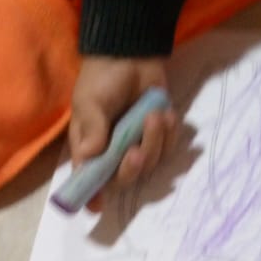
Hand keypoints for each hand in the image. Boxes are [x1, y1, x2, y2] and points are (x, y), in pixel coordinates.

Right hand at [69, 54, 176, 210]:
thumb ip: (93, 128)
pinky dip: (170, 134)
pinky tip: (166, 113)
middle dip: (133, 167)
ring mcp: (138, 144)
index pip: (89, 179)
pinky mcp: (159, 135)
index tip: (97, 206)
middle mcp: (113, 152)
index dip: (92, 195)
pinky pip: (169, 148)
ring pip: (151, 163)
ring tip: (154, 115)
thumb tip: (90, 155)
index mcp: (90, 148)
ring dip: (155, 142)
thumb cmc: (102, 80)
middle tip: (137, 149)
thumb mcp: (90, 101)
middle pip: (124, 178)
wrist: (132, 55)